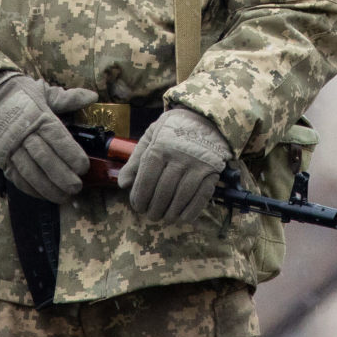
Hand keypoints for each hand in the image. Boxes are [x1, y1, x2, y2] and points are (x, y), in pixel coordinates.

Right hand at [0, 73, 99, 203]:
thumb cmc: (20, 95)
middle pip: (44, 158)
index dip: (71, 155)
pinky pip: (16, 177)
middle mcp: (24, 134)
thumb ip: (69, 98)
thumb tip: (92, 97)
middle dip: (62, 176)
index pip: (57, 139)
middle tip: (77, 186)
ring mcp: (10, 148)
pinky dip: (31, 189)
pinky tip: (44, 195)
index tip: (84, 167)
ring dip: (48, 187)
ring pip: (30, 172)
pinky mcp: (1, 159)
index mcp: (38, 116)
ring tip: (64, 196)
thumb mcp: (44, 92)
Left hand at [117, 107, 229, 223]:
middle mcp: (179, 156)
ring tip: (165, 218)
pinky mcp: (212, 172)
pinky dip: (192, 210)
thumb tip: (123, 184)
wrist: (205, 118)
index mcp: (161, 147)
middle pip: (163, 191)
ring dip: (171, 212)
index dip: (140, 197)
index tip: (138, 207)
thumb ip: (135, 160)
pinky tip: (183, 217)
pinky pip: (202, 196)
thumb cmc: (173, 129)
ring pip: (182, 196)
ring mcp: (198, 165)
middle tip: (151, 215)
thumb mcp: (150, 136)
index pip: (147, 179)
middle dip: (155, 208)